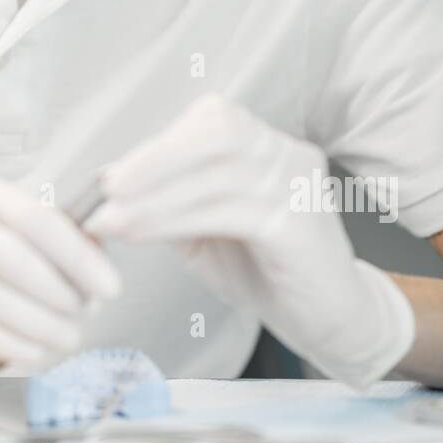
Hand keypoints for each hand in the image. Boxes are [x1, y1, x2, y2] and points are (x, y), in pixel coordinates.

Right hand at [0, 158, 121, 368]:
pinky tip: (31, 350)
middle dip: (63, 296)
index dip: (81, 258)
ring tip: (66, 339)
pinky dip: (4, 342)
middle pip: (19, 262)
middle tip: (86, 315)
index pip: (39, 219)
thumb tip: (94, 251)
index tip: (107, 285)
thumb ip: (26, 222)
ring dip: (39, 326)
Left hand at [86, 95, 414, 389]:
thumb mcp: (207, 230)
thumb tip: (110, 183)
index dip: (160, 143)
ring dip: (157, 196)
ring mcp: (299, 187)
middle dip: (157, 157)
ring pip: (220, 173)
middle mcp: (288, 156)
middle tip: (108, 187)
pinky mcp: (301, 226)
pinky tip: (142, 234)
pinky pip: (232, 212)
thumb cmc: (267, 270)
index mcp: (267, 147)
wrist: (334, 322)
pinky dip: (177, 219)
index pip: (212, 120)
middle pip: (218, 132)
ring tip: (113, 220)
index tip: (113, 175)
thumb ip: (170, 202)